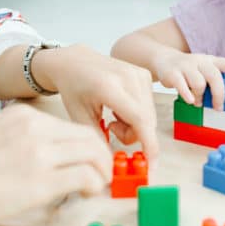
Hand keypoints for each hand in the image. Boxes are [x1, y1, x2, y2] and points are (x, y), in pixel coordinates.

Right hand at [0, 104, 111, 225]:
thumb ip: (27, 138)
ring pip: (93, 153)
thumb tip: (56, 155)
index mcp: (24, 115)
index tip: (94, 158)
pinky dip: (94, 184)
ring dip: (102, 171)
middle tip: (104, 172)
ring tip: (98, 184)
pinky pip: (84, 176)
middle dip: (103, 156)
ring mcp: (38, 152)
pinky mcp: (39, 180)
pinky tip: (88, 191)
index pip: (72, 126)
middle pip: (89, 137)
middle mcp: (34, 127)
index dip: (90, 144)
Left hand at [36, 44, 158, 160]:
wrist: (75, 61)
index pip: (139, 118)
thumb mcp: (79, 117)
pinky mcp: (144, 74)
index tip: (151, 164)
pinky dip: (138, 114)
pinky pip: (149, 106)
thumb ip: (98, 140)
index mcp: (109, 87)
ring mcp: (139, 73)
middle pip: (146, 121)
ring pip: (149, 115)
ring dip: (135, 126)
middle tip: (111, 129)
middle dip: (132, 135)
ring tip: (113, 117)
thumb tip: (113, 163)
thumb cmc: (74, 87)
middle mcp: (128, 77)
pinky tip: (120, 107)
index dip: (149, 144)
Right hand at [152, 51, 224, 110]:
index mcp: (210, 61)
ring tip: (198, 102)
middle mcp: (200, 61)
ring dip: (200, 97)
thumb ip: (214, 80)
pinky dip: (188, 96)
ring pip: (199, 83)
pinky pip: (183, 87)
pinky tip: (190, 101)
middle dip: (219, 94)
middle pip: (215, 76)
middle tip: (219, 107)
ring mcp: (186, 66)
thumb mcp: (203, 70)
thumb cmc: (188, 70)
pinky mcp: (173, 73)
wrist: (163, 59)